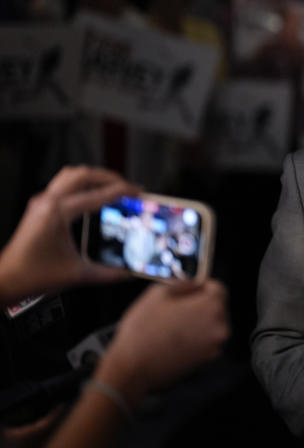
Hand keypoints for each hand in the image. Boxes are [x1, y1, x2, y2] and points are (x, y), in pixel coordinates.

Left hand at [0, 166, 139, 305]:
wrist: (5, 280)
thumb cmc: (32, 276)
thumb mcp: (77, 274)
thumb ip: (108, 273)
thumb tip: (128, 271)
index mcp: (58, 213)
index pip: (98, 194)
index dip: (123, 191)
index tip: (139, 192)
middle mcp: (48, 202)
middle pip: (83, 174)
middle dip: (110, 177)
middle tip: (127, 187)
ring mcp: (42, 203)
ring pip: (71, 175)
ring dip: (94, 177)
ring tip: (112, 187)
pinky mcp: (39, 207)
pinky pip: (63, 185)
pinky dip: (82, 185)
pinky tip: (93, 198)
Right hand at [95, 280, 229, 403]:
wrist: (133, 367)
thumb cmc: (143, 329)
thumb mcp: (158, 293)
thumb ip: (182, 283)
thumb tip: (192, 283)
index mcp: (211, 306)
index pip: (218, 288)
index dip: (202, 286)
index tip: (189, 290)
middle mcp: (219, 326)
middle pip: (216, 308)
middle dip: (200, 305)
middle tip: (177, 309)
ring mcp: (215, 345)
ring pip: (211, 325)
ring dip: (198, 322)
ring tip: (173, 326)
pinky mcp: (206, 361)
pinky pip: (206, 342)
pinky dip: (196, 339)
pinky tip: (176, 340)